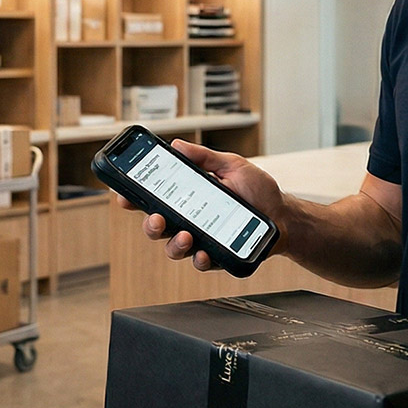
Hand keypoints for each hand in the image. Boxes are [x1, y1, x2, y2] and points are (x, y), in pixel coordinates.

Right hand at [112, 139, 285, 271]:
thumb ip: (205, 158)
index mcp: (187, 196)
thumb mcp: (232, 166)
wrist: (284, 215)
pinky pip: (201, 262)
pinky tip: (204, 253)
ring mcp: (201, 240)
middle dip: (149, 225)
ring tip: (185, 236)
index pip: (153, 198)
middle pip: (156, 227)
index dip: (133, 198)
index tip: (123, 195)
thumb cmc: (258, 191)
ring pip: (174, 248)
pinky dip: (200, 259)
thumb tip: (178, 145)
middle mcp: (189, 220)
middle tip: (157, 219)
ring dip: (173, 244)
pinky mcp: (217, 256)